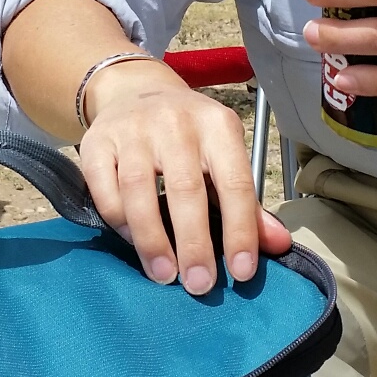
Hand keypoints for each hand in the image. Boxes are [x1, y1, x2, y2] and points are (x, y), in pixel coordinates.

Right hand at [79, 60, 292, 294]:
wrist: (135, 92)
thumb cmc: (188, 137)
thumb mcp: (223, 158)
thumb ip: (248, 205)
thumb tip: (279, 246)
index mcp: (217, 126)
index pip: (234, 183)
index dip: (240, 231)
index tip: (241, 272)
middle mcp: (175, 122)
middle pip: (185, 190)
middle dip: (194, 244)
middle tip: (199, 285)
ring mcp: (131, 130)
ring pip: (139, 191)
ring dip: (152, 241)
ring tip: (164, 275)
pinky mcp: (96, 142)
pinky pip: (104, 190)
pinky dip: (118, 221)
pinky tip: (133, 242)